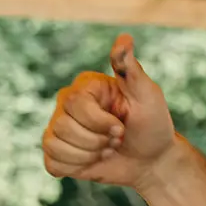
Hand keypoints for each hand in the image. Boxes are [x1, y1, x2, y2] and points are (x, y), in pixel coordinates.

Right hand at [42, 34, 176, 188]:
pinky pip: (52, 164)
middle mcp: (67, 104)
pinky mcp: (58, 153)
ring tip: (106, 150)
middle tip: (116, 139)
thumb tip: (124, 37)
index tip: (122, 127)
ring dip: (89, 155)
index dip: (100, 122)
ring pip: (55, 145)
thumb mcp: (147, 95)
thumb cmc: (153, 124)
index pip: (75, 103)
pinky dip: (76, 167)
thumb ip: (130, 68)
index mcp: (85, 86)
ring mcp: (59, 128)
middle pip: (62, 125)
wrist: (153, 159)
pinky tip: (93, 161)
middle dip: (97, 141)